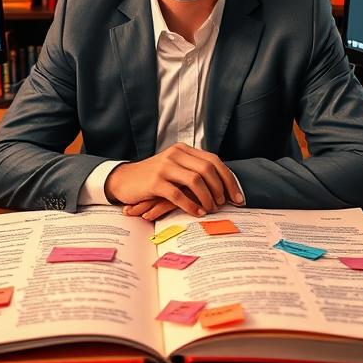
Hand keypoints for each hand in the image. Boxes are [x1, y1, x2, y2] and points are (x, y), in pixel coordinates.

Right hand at [104, 143, 242, 216]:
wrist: (125, 180)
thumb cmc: (154, 178)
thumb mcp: (175, 168)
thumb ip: (194, 172)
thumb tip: (223, 189)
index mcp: (183, 150)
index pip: (214, 161)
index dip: (229, 179)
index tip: (237, 197)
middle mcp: (175, 154)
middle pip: (208, 169)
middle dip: (221, 189)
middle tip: (224, 204)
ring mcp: (164, 167)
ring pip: (195, 180)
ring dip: (207, 198)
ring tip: (210, 209)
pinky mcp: (155, 182)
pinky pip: (178, 194)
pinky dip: (190, 205)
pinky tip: (197, 213)